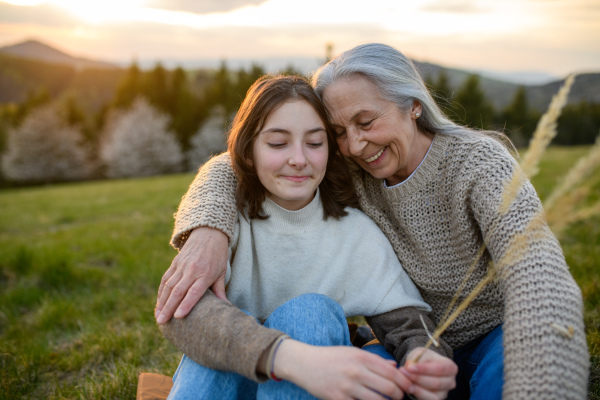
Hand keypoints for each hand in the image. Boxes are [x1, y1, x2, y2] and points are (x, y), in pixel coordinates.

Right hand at [155, 227, 228, 323]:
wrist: (209, 233)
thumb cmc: (218, 255)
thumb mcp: (222, 272)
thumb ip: (220, 290)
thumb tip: (226, 308)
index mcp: (205, 274)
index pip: (194, 292)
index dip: (186, 304)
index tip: (178, 317)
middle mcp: (192, 270)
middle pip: (178, 291)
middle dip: (169, 308)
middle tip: (162, 322)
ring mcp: (181, 266)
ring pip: (169, 286)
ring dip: (162, 302)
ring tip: (158, 317)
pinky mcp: (175, 262)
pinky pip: (166, 278)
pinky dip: (161, 292)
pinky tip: (159, 303)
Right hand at [275, 340, 411, 399]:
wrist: (304, 363)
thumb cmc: (330, 357)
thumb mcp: (352, 352)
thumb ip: (374, 360)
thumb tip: (395, 368)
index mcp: (362, 357)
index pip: (392, 372)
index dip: (405, 382)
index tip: (409, 387)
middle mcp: (356, 371)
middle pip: (389, 388)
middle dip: (400, 396)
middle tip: (400, 397)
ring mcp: (348, 387)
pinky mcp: (338, 399)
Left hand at [400, 348, 456, 399]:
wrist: (422, 367)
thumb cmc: (424, 359)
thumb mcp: (422, 353)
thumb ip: (418, 357)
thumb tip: (410, 366)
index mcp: (451, 367)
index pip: (440, 369)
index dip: (425, 369)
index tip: (410, 367)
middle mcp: (451, 382)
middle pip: (436, 383)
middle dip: (418, 378)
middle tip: (403, 372)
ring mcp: (444, 393)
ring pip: (431, 393)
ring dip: (416, 386)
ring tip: (404, 378)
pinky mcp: (436, 399)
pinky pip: (427, 399)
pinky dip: (417, 393)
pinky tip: (408, 386)